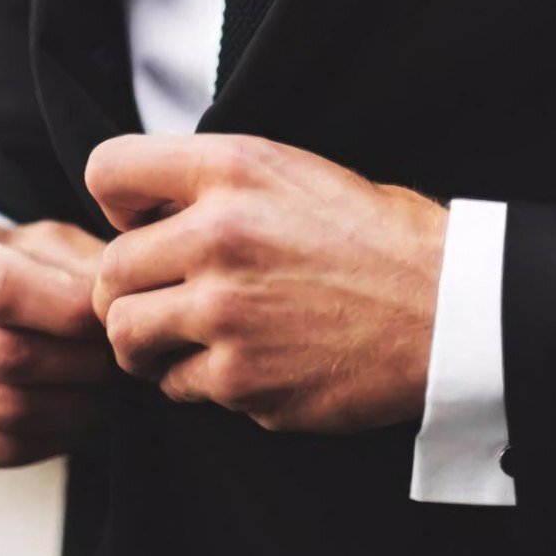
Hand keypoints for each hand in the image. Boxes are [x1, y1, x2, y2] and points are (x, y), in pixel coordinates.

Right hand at [0, 219, 107, 480]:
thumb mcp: (25, 240)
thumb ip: (70, 259)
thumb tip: (115, 298)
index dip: (68, 310)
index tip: (110, 317)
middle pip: (9, 356)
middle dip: (84, 362)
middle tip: (122, 358)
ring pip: (9, 410)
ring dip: (78, 404)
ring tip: (112, 387)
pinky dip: (55, 438)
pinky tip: (80, 416)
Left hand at [88, 134, 447, 433]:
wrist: (448, 305)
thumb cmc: (382, 235)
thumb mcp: (301, 172)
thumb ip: (220, 182)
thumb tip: (154, 210)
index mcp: (235, 170)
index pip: (109, 170)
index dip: (117, 201)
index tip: (141, 225)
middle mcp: (219, 236)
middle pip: (108, 269)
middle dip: (130, 287)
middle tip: (166, 295)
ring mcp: (226, 312)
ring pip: (125, 335)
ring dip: (148, 341)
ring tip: (188, 336)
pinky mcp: (242, 378)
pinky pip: (176, 386)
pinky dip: (199, 380)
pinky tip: (243, 361)